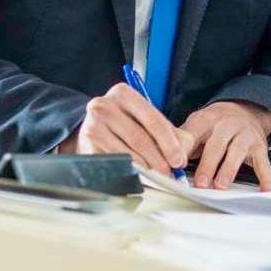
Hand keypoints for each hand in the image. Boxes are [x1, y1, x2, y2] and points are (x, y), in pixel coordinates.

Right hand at [59, 83, 193, 175]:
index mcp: (123, 93)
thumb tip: (183, 154)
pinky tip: (140, 176)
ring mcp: (93, 125)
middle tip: (170, 173)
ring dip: (147, 168)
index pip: (153, 119)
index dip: (169, 143)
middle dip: (159, 159)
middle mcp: (105, 105)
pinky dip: (130, 172)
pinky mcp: (87, 145)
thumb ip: (170, 134)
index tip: (179, 160)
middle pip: (140, 138)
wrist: (91, 130)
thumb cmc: (123, 125)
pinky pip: (115, 163)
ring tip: (158, 176)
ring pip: (128, 153)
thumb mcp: (146, 121)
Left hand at [179, 101, 270, 190]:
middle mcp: (226, 125)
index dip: (184, 149)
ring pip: (237, 152)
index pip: (192, 134)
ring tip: (221, 186)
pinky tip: (265, 188)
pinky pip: (262, 161)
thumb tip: (163, 158)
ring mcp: (244, 134)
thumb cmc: (215, 125)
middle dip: (207, 165)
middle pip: (216, 145)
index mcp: (206, 120)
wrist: (245, 109)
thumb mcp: (196, 126)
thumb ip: (182, 141)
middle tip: (200, 183)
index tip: (177, 165)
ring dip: (228, 170)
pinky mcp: (259, 146)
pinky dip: (265, 175)